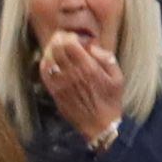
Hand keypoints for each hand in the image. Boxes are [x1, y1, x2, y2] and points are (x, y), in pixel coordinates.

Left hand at [41, 29, 125, 146]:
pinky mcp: (55, 92)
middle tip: (62, 38)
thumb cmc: (110, 100)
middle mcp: (73, 74)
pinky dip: (44, 63)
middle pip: (57, 48)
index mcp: (89, 68)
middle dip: (58, 39)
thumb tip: (92, 46)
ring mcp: (61, 83)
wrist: (99, 124)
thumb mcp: (117, 77)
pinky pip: (44, 73)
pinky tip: (49, 60)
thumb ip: (106, 58)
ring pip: (49, 58)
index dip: (70, 36)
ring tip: (55, 47)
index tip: (74, 37)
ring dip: (50, 49)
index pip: (71, 43)